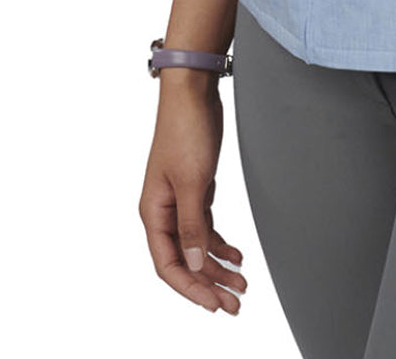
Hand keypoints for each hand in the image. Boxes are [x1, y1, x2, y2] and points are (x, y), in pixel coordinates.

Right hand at [138, 84, 246, 314]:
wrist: (193, 92)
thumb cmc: (186, 130)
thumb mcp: (193, 181)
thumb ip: (192, 224)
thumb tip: (192, 262)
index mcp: (154, 212)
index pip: (168, 265)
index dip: (190, 288)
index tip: (214, 304)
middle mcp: (163, 210)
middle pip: (184, 260)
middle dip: (209, 283)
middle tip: (236, 302)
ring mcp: (179, 200)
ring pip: (197, 245)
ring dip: (217, 266)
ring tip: (241, 284)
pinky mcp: (195, 188)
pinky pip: (204, 226)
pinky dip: (219, 243)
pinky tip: (235, 255)